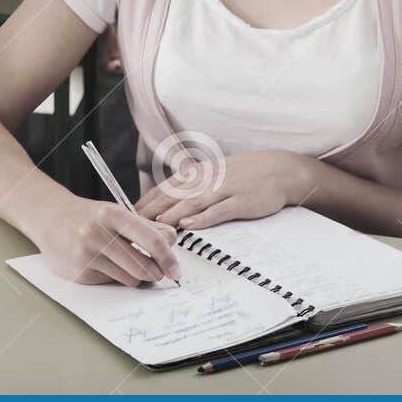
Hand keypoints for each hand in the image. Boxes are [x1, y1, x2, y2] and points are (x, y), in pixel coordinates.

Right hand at [34, 196, 180, 286]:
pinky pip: (111, 282)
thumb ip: (145, 226)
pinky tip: (103, 264)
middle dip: (155, 273)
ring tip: (126, 264)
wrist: (47, 218)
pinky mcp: (79, 272)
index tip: (175, 269)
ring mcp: (85, 254)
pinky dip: (114, 277)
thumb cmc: (86, 216)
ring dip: (135, 276)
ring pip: (130, 278)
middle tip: (156, 272)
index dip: (168, 258)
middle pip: (143, 266)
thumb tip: (171, 241)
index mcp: (111, 213)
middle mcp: (96, 233)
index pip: (152, 240)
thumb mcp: (115, 213)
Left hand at [135, 150, 312, 230]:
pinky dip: (203, 217)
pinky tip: (189, 225)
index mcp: (193, 175)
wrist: (277, 169)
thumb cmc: (239, 176)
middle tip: (130, 231)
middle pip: (170, 198)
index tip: (124, 221)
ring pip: (191, 203)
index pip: (159, 191)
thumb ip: (184, 190)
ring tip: (153, 230)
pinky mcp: (241, 201)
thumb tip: (157, 205)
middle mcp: (203, 180)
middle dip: (148, 214)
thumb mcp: (208, 177)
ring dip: (170, 216)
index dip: (141, 206)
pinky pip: (219, 210)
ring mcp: (223, 189)